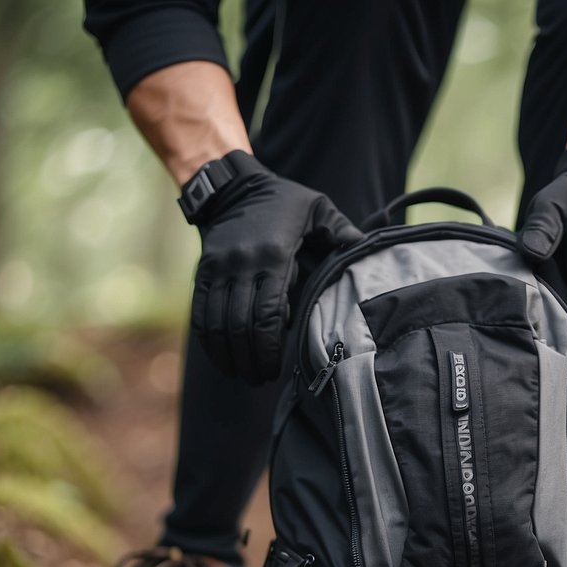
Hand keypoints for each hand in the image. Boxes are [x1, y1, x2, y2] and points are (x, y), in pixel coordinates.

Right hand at [191, 151, 362, 382]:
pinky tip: (221, 359)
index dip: (271, 347)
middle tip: (261, 379)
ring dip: (229, 356)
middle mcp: (241, 265)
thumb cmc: (285, 201)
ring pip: (218, 325)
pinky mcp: (202, 273)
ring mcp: (218, 270)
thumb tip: (366, 249)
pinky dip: (209, 341)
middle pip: (241, 326)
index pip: (268, 314)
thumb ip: (341, 231)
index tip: (277, 367)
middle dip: (251, 359)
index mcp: (274, 256)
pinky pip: (201, 314)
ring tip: (244, 376)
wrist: (233, 187)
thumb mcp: (318, 209)